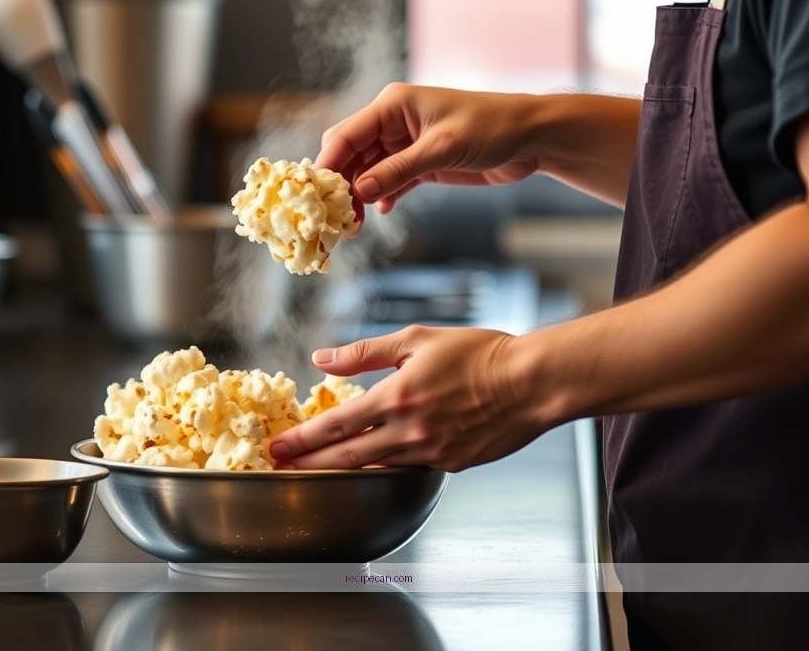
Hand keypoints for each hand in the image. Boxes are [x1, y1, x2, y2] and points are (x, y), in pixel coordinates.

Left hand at [268, 325, 547, 472]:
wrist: (530, 382)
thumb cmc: (479, 353)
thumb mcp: (418, 339)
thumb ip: (366, 352)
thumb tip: (323, 358)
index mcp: (398, 395)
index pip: (338, 423)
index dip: (303, 438)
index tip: (278, 447)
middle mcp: (410, 430)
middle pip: (347, 455)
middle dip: (310, 463)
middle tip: (281, 468)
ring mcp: (431, 453)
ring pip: (375, 466)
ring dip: (342, 469)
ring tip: (316, 469)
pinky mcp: (451, 465)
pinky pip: (408, 468)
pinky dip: (385, 465)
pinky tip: (372, 461)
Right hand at [316, 83, 543, 214]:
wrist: (531, 137)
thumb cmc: (491, 127)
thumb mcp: (443, 149)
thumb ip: (400, 170)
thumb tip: (361, 192)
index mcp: (393, 105)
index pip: (347, 135)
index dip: (328, 164)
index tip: (315, 195)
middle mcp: (394, 122)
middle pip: (351, 154)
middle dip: (340, 185)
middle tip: (333, 218)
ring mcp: (406, 143)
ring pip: (368, 171)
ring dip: (359, 196)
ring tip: (352, 226)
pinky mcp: (422, 163)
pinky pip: (390, 181)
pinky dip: (382, 198)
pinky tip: (381, 214)